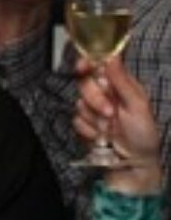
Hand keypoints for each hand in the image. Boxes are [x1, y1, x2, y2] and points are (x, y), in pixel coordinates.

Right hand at [76, 56, 162, 194]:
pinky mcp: (84, 123)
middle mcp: (105, 93)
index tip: (82, 67)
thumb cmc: (144, 133)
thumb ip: (122, 81)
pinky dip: (89, 130)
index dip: (87, 62)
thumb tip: (112, 57)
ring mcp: (93, 108)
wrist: (135, 163)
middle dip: (95, 100)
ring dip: (94, 119)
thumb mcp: (138, 105)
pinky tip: (102, 136)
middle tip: (111, 113)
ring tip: (111, 129)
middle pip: (84, 83)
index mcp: (120, 84)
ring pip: (79, 103)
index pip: (97, 64)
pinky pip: (76, 121)